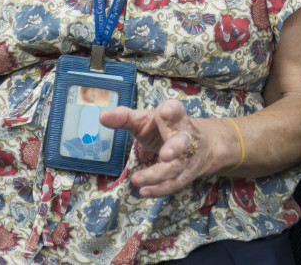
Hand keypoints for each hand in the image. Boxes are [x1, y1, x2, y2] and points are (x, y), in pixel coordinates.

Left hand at [99, 99, 216, 196]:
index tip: (164, 112)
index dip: (171, 110)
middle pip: (182, 142)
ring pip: (175, 168)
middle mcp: (184, 136)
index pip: (176, 110)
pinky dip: (159, 189)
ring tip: (136, 179)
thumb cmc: (163, 128)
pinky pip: (173, 184)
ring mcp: (187, 158)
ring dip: (157, 175)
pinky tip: (143, 191)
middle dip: (175, 148)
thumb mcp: (145, 119)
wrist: (198, 144)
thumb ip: (124, 118)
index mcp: (174, 117)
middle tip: (165, 155)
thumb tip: (102, 116)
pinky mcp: (185, 175)